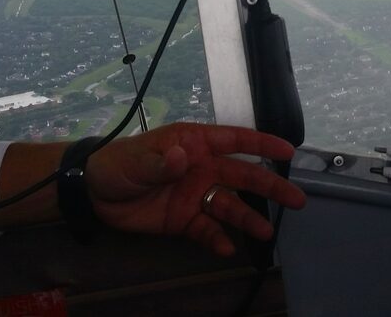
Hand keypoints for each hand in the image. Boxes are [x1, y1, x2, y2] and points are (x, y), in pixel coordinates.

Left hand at [83, 122, 306, 255]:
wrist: (94, 194)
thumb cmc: (118, 163)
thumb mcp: (137, 160)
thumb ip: (161, 160)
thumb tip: (182, 157)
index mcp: (194, 144)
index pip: (234, 141)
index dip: (262, 145)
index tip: (288, 150)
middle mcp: (202, 168)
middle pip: (242, 177)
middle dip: (270, 186)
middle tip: (296, 199)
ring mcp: (195, 195)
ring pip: (230, 206)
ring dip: (248, 219)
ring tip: (266, 232)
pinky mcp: (185, 220)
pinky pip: (208, 230)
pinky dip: (219, 239)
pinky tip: (228, 248)